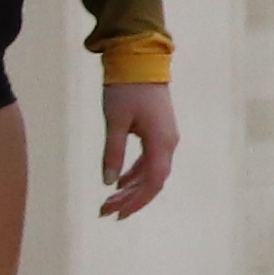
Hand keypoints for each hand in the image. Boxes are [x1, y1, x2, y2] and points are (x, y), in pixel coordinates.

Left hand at [98, 78, 179, 219]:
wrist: (140, 61)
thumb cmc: (126, 89)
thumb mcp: (115, 121)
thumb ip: (112, 152)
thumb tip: (108, 182)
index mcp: (161, 142)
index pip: (153, 182)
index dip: (136, 201)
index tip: (115, 213)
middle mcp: (168, 143)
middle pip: (153, 181)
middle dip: (130, 199)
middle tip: (105, 211)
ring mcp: (165, 138)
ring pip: (152, 173)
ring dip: (131, 189)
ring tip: (109, 201)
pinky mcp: (159, 132)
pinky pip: (150, 161)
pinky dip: (135, 174)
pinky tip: (119, 182)